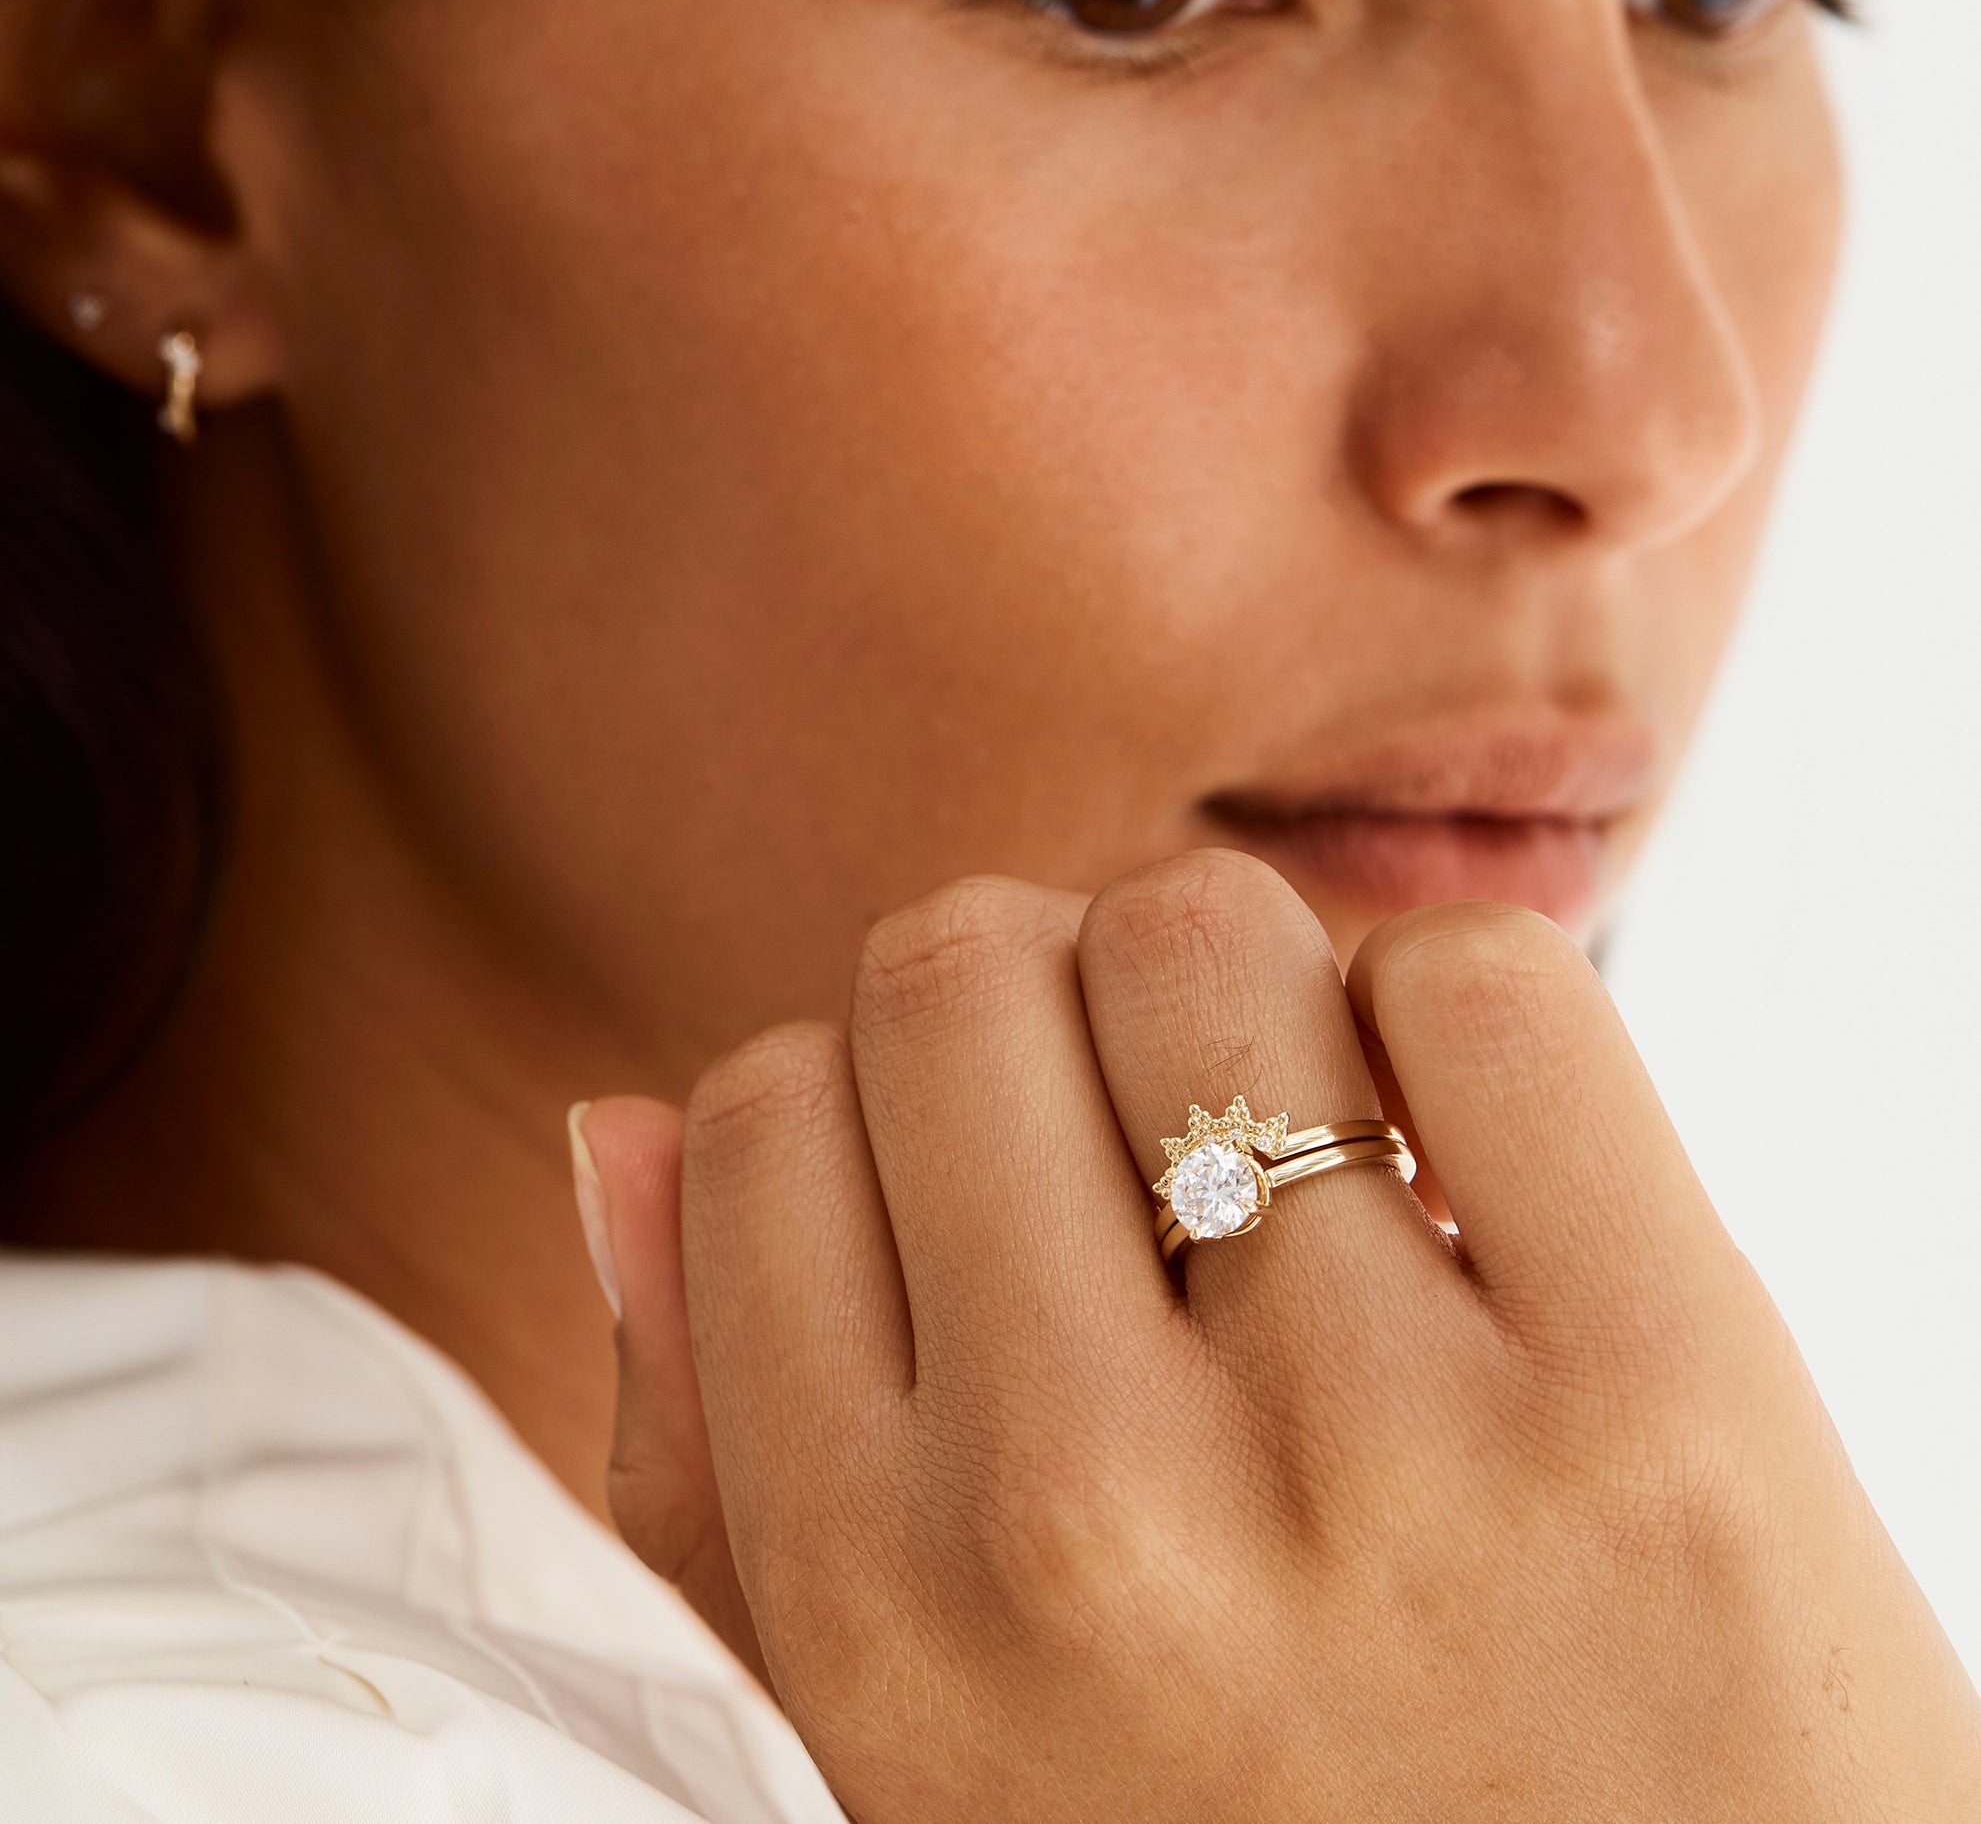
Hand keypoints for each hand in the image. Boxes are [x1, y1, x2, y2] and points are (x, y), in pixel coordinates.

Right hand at [586, 855, 1980, 1818]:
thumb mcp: (919, 1769)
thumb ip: (718, 1472)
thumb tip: (618, 1123)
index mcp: (881, 1613)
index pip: (760, 1110)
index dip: (884, 1108)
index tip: (1002, 1190)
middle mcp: (1092, 1519)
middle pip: (960, 967)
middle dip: (1049, 1017)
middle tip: (1166, 1162)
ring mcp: (1383, 1449)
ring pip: (1199, 931)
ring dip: (1254, 1002)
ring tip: (1321, 1174)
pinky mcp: (1661, 1392)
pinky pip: (1481, 982)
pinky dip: (1466, 1027)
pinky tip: (1481, 1184)